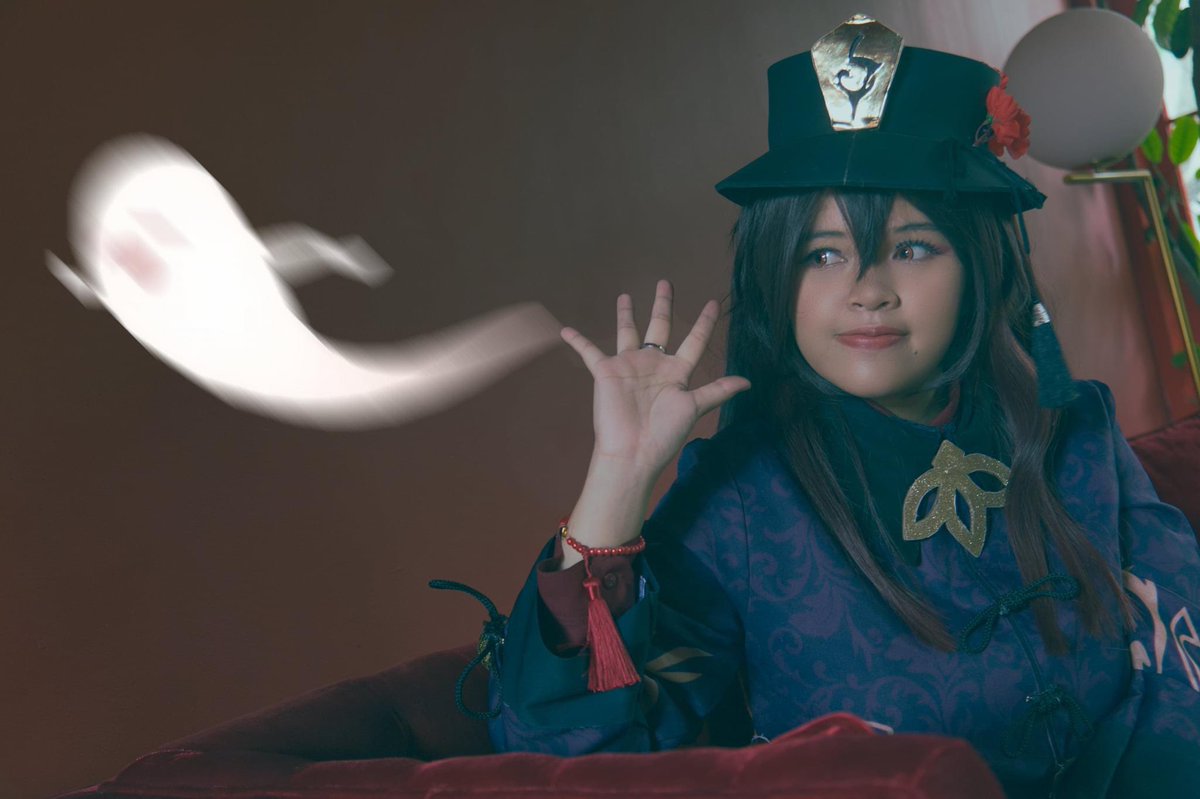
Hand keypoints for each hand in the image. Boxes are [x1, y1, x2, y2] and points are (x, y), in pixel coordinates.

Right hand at [561, 279, 750, 481]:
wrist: (633, 452)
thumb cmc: (664, 433)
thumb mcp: (694, 407)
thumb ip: (717, 391)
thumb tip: (749, 382)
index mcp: (677, 372)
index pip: (694, 341)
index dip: (704, 323)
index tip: (713, 304)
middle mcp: (653, 365)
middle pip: (660, 327)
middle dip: (663, 305)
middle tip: (665, 283)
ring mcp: (629, 367)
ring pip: (627, 333)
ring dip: (625, 315)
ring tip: (625, 296)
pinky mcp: (606, 372)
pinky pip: (589, 352)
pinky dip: (578, 341)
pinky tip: (566, 330)